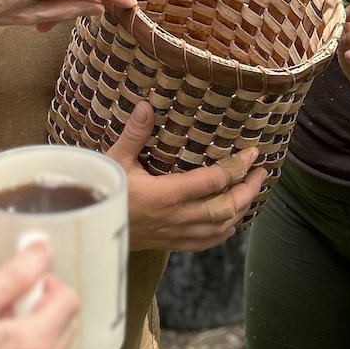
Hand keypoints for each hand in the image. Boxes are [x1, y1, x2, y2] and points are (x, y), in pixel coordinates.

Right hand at [0, 241, 77, 348]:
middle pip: (66, 330)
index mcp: (30, 346)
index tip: (24, 287)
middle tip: (5, 312)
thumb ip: (14, 276)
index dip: (46, 285)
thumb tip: (42, 251)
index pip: (69, 301)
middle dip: (42, 313)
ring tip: (2, 342)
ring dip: (40, 347)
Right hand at [106, 100, 266, 250]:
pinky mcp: (172, 243)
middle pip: (226, 207)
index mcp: (167, 195)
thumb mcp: (115, 160)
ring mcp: (176, 233)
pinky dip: (225, 231)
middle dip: (248, 189)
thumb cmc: (103, 192)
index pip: (214, 181)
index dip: (237, 166)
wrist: (89, 231)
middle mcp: (177, 217)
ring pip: (221, 227)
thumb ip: (134, 134)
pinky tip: (232, 220)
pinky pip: (207, 242)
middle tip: (260, 171)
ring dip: (241, 209)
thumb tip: (145, 105)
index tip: (252, 153)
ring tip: (252, 190)